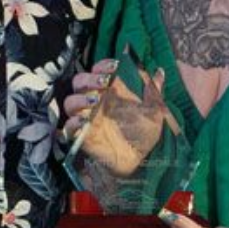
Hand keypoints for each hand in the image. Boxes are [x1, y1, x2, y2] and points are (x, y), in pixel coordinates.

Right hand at [64, 59, 171, 176]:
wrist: (139, 161)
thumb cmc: (144, 134)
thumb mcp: (154, 112)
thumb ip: (154, 91)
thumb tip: (160, 71)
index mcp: (110, 93)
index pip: (98, 71)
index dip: (102, 66)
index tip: (114, 66)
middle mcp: (96, 102)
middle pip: (79, 82)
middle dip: (88, 79)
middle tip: (103, 82)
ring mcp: (87, 119)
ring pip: (70, 102)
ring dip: (79, 99)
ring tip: (94, 101)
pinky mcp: (82, 137)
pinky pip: (68, 128)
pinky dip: (72, 123)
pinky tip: (83, 122)